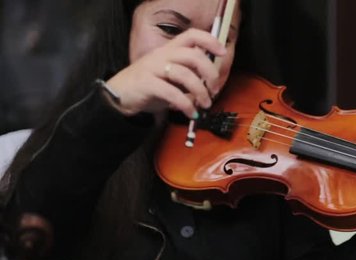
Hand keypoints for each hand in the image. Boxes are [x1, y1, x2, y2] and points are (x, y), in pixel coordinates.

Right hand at [105, 28, 227, 118]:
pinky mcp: (147, 84)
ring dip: (200, 92)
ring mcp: (153, 68)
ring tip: (205, 105)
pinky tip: (191, 113)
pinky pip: (172, 93)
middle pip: (193, 55)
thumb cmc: (149, 87)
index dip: (209, 41)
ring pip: (185, 74)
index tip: (222, 52)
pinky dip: (186, 105)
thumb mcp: (171, 78)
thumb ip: (190, 77)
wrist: (118, 96)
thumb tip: (212, 85)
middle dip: (210, 72)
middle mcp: (162, 55)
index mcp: (169, 50)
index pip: (192, 35)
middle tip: (214, 89)